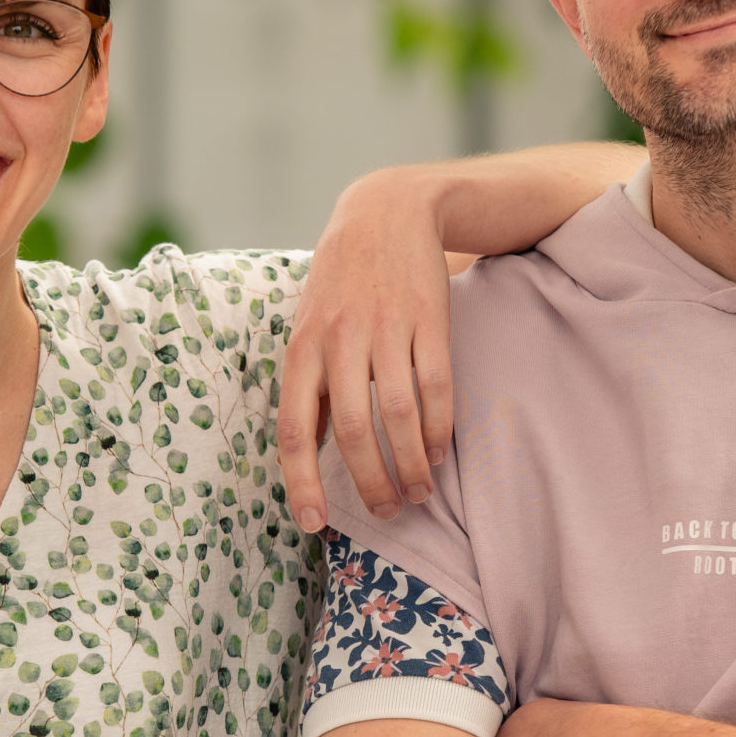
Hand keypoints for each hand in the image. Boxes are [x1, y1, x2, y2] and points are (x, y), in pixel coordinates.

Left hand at [280, 169, 458, 530]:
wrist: (385, 212)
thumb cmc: (342, 283)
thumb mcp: (309, 327)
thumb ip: (311, 385)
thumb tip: (311, 453)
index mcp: (301, 349)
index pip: (295, 429)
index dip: (302, 482)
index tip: (313, 524)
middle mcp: (339, 341)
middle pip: (355, 432)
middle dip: (371, 483)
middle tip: (386, 512)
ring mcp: (385, 329)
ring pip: (400, 416)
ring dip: (412, 464)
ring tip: (418, 492)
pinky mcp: (427, 319)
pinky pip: (435, 386)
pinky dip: (439, 428)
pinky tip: (440, 451)